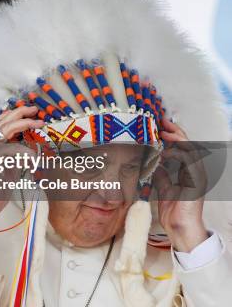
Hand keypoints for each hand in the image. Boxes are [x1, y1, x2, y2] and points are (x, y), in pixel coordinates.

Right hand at [0, 106, 43, 229]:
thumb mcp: (7, 168)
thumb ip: (15, 156)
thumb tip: (30, 149)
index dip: (13, 115)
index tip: (28, 112)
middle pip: (2, 120)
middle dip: (20, 112)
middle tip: (35, 110)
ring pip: (7, 129)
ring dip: (24, 124)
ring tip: (39, 123)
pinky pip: (13, 149)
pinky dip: (27, 151)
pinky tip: (36, 156)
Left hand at [155, 118, 207, 251]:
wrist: (179, 227)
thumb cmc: (172, 209)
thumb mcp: (162, 186)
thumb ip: (160, 173)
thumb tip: (152, 161)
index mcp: (187, 171)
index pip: (181, 148)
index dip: (172, 135)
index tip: (158, 126)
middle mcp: (194, 170)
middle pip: (188, 144)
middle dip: (175, 131)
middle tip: (161, 122)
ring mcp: (197, 175)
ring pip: (191, 149)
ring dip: (177, 138)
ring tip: (164, 131)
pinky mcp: (197, 181)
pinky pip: (190, 161)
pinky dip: (179, 152)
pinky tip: (168, 149)